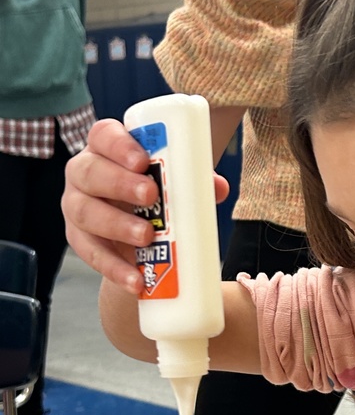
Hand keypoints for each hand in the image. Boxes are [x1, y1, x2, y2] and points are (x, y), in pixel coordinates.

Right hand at [63, 118, 229, 292]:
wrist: (141, 234)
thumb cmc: (157, 194)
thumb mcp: (175, 183)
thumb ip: (195, 180)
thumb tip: (218, 187)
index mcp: (107, 148)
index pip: (104, 135)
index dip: (119, 146)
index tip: (143, 160)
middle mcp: (84, 173)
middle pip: (89, 172)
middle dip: (119, 183)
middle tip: (151, 195)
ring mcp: (77, 206)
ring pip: (84, 212)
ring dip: (116, 224)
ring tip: (146, 237)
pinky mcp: (79, 239)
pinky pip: (90, 253)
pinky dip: (114, 268)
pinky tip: (135, 279)